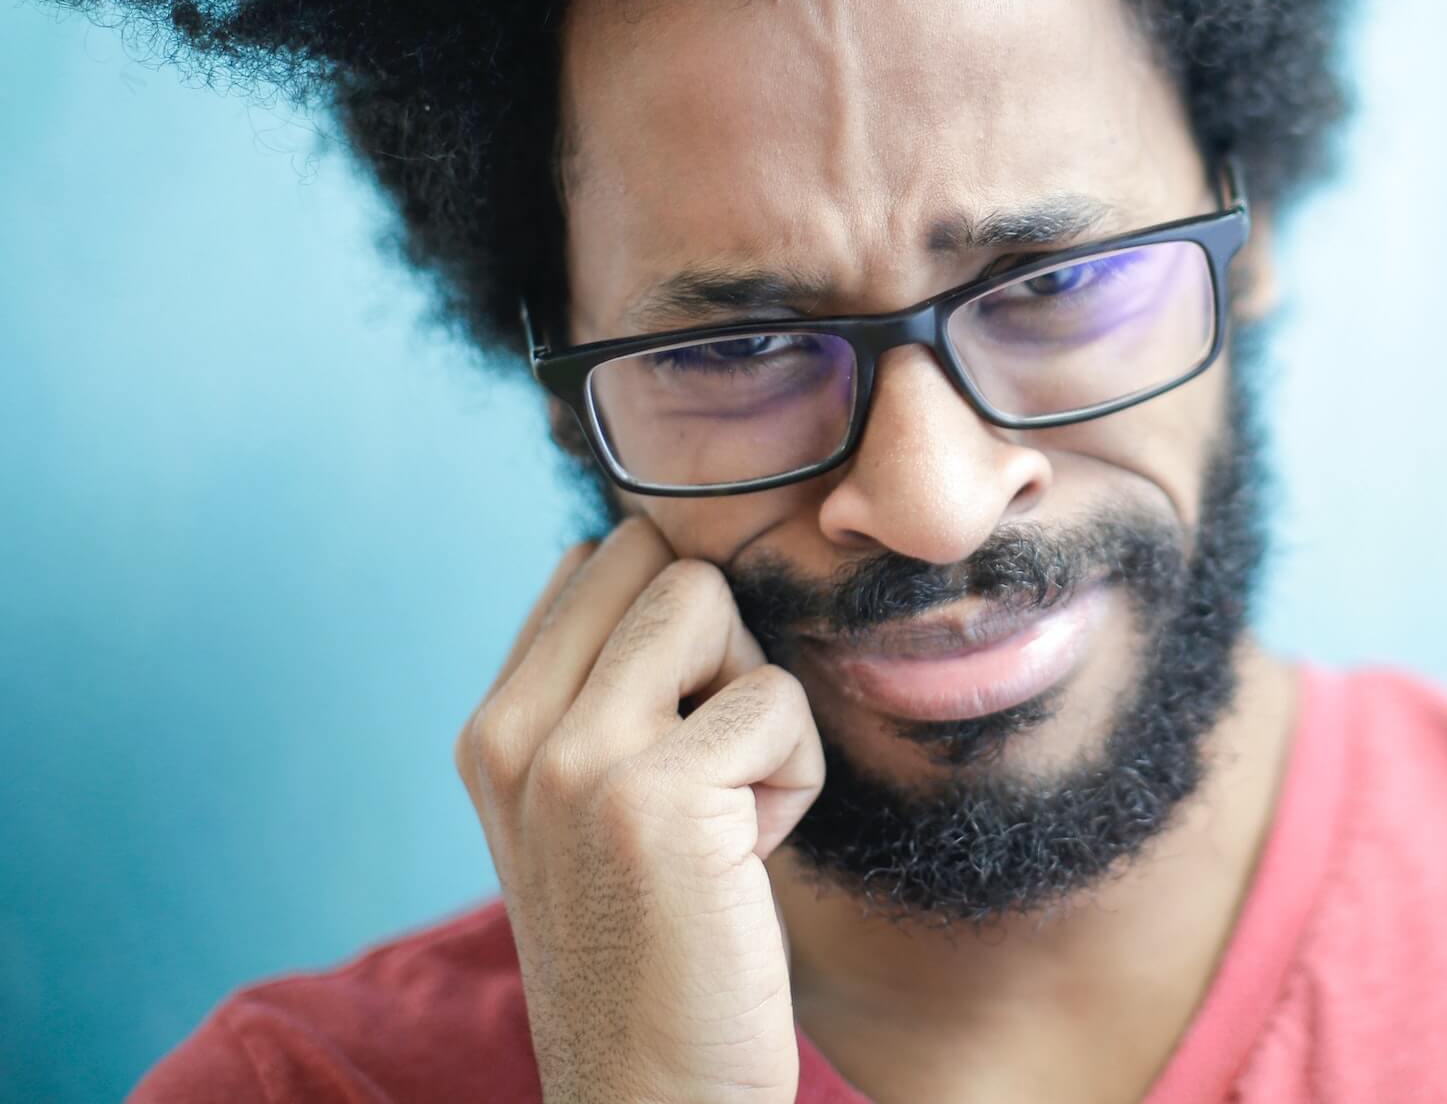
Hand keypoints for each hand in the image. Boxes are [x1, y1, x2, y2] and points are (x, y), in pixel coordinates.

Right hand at [455, 518, 826, 1103]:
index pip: (597, 561)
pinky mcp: (653, 793)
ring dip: (757, 706)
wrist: (653, 1095)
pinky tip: (749, 859)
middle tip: (714, 771)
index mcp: (492, 729)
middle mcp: (512, 732)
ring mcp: (572, 758)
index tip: (684, 738)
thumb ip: (600, 690)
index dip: (680, 627)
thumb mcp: (593, 808)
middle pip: (656, 560)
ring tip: (730, 813)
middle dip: (719, 645)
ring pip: (709, 600)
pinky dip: (793, 776)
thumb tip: (644, 556)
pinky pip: (776, 700)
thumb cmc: (660, 946)